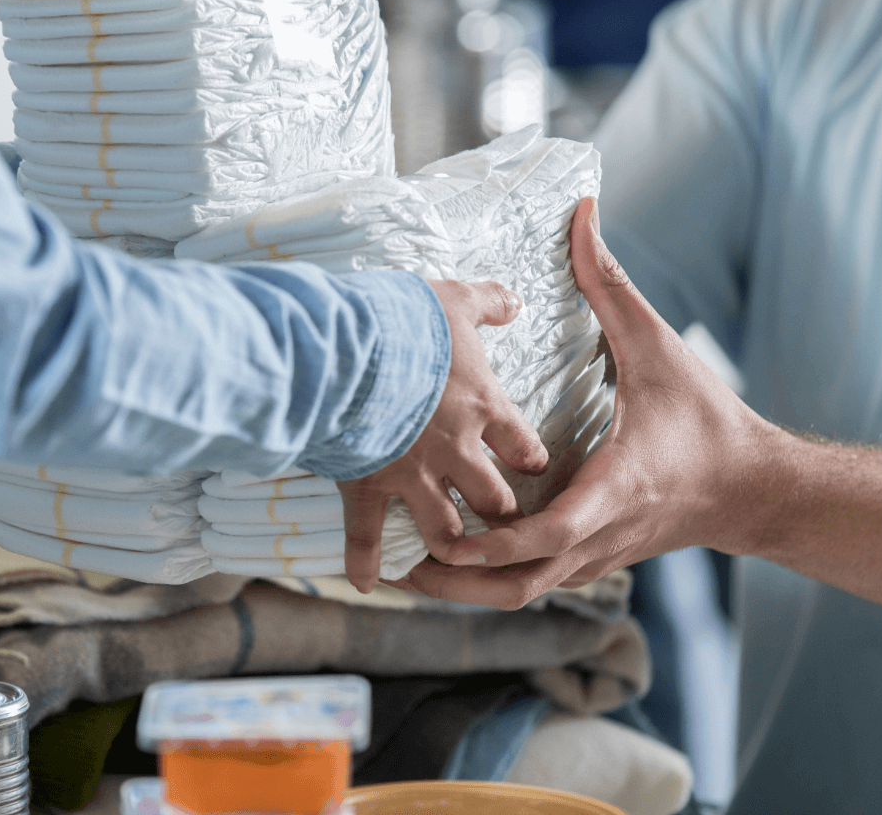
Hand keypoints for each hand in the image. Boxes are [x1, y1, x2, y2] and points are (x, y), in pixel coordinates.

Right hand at [339, 279, 549, 593]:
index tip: (531, 467)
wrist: (350, 348)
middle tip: (500, 524)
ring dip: (450, 547)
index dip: (530, 460)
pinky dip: (367, 563)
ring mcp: (413, 475)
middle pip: (494, 501)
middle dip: (500, 516)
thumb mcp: (454, 300)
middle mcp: (456, 451)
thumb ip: (488, 301)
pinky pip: (368, 535)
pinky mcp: (369, 485)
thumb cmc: (405, 320)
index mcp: (483, 407)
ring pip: (445, 530)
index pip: (523, 447)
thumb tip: (515, 298)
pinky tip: (368, 583)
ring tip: (449, 559)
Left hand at [395, 198, 782, 607]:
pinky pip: (534, 582)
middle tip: (402, 564)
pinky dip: (492, 581)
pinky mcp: (591, 560)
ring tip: (409, 569)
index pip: (554, 530)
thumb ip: (611, 285)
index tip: (454, 539)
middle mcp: (601, 533)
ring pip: (523, 592)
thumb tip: (583, 215)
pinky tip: (453, 561)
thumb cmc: (707, 419)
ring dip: (468, 590)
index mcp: (616, 486)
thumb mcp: (660, 347)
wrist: (754, 489)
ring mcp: (595, 555)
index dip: (501, 540)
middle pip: (521, 583)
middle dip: (461, 584)